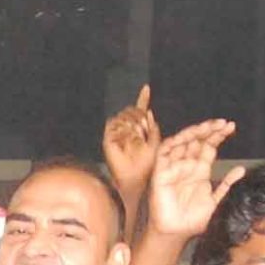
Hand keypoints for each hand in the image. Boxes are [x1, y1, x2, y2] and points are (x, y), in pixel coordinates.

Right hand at [102, 85, 161, 205]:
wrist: (135, 177)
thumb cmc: (146, 165)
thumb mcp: (156, 143)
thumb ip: (154, 127)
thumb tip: (149, 111)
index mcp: (139, 128)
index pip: (140, 109)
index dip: (143, 98)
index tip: (147, 88)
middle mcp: (127, 128)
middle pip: (133, 110)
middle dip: (141, 119)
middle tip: (144, 133)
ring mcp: (116, 131)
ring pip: (125, 116)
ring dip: (134, 126)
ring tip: (136, 141)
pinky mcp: (108, 137)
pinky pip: (115, 124)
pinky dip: (123, 131)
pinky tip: (126, 140)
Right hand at [146, 120, 242, 239]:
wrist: (177, 233)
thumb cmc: (193, 220)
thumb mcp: (215, 200)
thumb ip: (226, 184)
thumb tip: (241, 169)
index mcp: (200, 170)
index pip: (209, 146)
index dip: (218, 135)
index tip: (231, 127)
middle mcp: (187, 165)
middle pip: (197, 140)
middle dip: (209, 130)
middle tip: (223, 124)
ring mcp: (174, 167)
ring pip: (182, 142)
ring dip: (194, 132)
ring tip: (208, 127)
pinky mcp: (161, 172)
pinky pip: (165, 152)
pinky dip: (174, 143)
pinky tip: (187, 138)